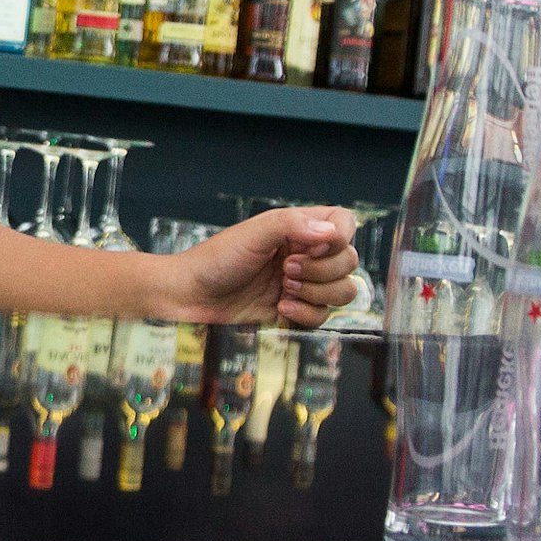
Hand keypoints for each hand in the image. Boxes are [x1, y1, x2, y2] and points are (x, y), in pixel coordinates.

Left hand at [156, 207, 358, 328]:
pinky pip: (323, 317)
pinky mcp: (296, 312)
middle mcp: (306, 254)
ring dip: (318, 293)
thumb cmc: (216, 259)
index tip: (312, 246)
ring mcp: (303, 284)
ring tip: (285, 289)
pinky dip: (306, 314)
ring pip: (344, 291)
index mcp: (299, 228)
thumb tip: (333, 232)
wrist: (192, 297)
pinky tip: (279, 308)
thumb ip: (293, 225)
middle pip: (349, 261)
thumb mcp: (254, 233)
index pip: (344, 224)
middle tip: (286, 269)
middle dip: (322, 270)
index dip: (340, 237)